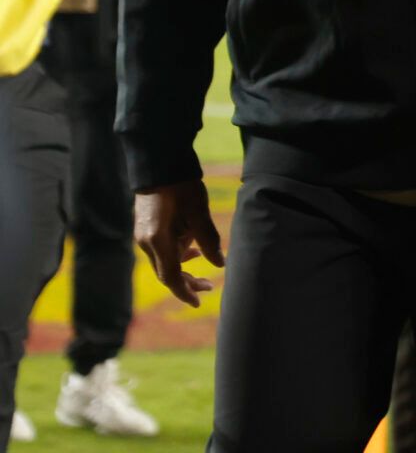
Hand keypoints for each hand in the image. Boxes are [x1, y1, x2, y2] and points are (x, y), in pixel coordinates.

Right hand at [134, 180, 223, 307]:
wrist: (158, 164)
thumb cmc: (181, 185)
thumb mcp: (198, 211)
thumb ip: (208, 240)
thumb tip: (220, 264)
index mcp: (157, 240)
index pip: (170, 276)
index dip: (185, 291)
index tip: (198, 302)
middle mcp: (146, 242)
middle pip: (166, 272)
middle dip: (187, 282)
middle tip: (209, 286)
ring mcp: (144, 235)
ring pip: (165, 261)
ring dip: (184, 267)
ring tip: (205, 269)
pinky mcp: (146, 228)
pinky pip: (162, 249)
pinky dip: (178, 253)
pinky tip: (192, 250)